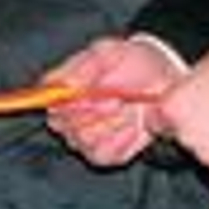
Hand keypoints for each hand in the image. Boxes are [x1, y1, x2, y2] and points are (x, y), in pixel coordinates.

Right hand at [45, 36, 179, 166]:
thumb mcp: (110, 54)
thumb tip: (64, 85)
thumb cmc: (133, 64)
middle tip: (118, 99)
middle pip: (62, 124)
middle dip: (95, 111)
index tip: (90, 94)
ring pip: (83, 139)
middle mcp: (67, 113)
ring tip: (129, 110)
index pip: (45, 99)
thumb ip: (84, 68)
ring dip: (113, 124)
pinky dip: (122, 141)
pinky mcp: (102, 154)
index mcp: (63, 86)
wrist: (164, 83)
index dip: (64, 101)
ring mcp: (82, 136)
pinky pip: (102, 154)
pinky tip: (134, 126)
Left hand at [157, 42, 208, 182]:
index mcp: (175, 107)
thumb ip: (188, 88)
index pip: (155, 121)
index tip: (180, 112)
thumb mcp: (208, 66)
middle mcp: (187, 135)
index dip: (168, 116)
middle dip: (194, 128)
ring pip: (204, 154)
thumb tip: (184, 96)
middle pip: (181, 138)